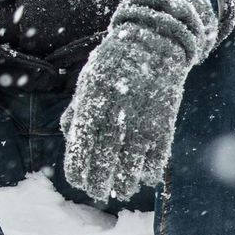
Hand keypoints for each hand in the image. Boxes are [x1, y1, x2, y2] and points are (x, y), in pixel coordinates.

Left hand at [62, 0, 219, 202]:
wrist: (155, 40)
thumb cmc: (115, 63)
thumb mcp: (89, 81)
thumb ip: (78, 110)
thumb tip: (68, 138)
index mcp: (93, 102)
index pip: (82, 145)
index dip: (79, 167)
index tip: (77, 181)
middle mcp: (117, 113)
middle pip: (105, 158)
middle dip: (99, 181)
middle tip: (97, 194)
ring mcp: (143, 118)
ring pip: (132, 162)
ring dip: (125, 181)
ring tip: (119, 190)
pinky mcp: (165, 120)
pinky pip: (158, 154)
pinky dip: (151, 169)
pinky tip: (143, 178)